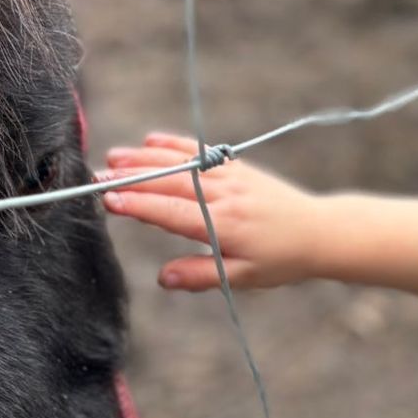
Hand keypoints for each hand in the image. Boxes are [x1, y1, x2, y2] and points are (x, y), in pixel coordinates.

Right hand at [100, 134, 330, 290]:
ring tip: (114, 156)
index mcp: (225, 225)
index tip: (109, 199)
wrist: (320, 232)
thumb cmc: (282, 260)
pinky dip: (176, 145)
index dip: (139, 205)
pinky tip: (152, 140)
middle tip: (97, 176)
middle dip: (132, 177)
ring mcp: (232, 177)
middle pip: (171, 182)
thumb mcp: (244, 278)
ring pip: (182, 163)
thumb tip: (162, 278)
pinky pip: (202, 153)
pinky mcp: (238, 168)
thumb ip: (202, 275)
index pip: (173, 212)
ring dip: (146, 157)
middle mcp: (227, 196)